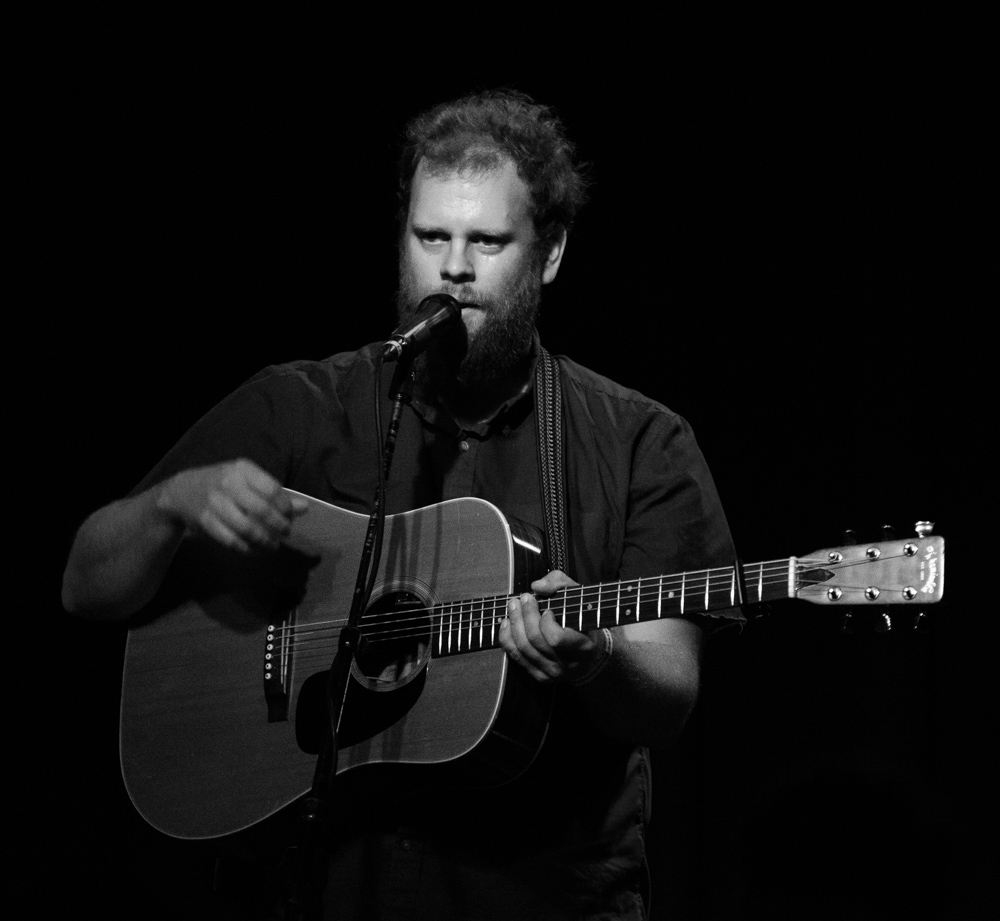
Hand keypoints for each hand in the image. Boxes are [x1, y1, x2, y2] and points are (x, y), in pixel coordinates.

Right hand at [158, 458, 308, 552]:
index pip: (272, 489)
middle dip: (277, 526)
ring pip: (246, 527)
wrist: (181, 491)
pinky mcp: (205, 521)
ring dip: (264, 540)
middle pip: (261, 510)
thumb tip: (304, 507)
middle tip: (285, 533)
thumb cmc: (223, 484)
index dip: (285, 507)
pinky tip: (254, 549)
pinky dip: (246, 547)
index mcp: (243, 469)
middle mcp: (228, 483)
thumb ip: (274, 494)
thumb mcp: (247, 481)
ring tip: (272, 545)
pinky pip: (231, 539)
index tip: (290, 517)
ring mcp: (215, 502)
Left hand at [498, 570, 602, 682]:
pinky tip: (507, 623)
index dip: (546, 623)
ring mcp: (552, 672)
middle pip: (535, 641)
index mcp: (583, 647)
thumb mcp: (577, 595)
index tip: (547, 610)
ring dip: (514, 623)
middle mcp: (568, 665)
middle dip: (525, 616)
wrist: (588, 651)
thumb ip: (558, 584)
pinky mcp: (540, 675)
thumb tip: (537, 586)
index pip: (556, 639)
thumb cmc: (581, 618)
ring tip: (513, 606)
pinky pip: (516, 657)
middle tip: (523, 598)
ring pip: (523, 649)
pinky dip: (507, 638)